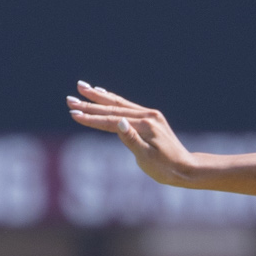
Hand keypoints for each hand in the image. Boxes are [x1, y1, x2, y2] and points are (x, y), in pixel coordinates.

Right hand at [66, 81, 197, 186]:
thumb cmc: (166, 168)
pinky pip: (127, 106)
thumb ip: (131, 140)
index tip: (73, 114)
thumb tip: (117, 122)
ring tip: (81, 87)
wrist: (187, 168)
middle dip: (90, 104)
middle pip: (113, 109)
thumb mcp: (147, 159)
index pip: (112, 121)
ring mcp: (150, 115)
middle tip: (69, 99)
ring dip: (99, 97)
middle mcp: (148, 116)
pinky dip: (112, 100)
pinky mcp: (150, 118)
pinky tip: (102, 93)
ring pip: (119, 104)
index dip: (92, 119)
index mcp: (145, 126)